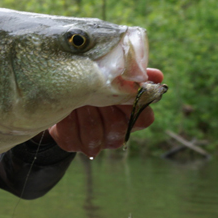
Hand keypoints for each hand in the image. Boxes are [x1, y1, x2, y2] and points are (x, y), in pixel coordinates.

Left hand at [48, 68, 163, 156]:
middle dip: (102, 105)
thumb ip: (131, 73)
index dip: (131, 105)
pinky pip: (72, 138)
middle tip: (91, 88)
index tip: (119, 88)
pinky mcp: (73, 144)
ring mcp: (96, 142)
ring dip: (84, 113)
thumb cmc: (93, 81)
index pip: (144, 118)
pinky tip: (66, 108)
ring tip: (78, 98)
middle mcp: (117, 133)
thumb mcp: (111, 75)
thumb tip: (156, 76)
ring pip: (94, 136)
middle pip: (117, 127)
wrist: (61, 92)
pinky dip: (67, 121)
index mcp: (131, 116)